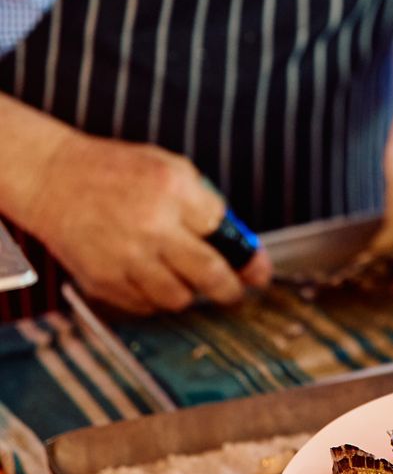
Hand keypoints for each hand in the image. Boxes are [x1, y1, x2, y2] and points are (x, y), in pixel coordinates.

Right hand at [25, 134, 271, 314]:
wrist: (53, 179)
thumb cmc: (113, 171)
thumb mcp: (168, 168)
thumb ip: (203, 203)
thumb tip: (235, 242)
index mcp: (172, 189)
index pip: (224, 233)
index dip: (248, 257)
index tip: (258, 271)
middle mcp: (151, 225)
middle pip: (209, 274)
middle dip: (230, 289)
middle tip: (236, 292)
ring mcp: (125, 257)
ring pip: (178, 298)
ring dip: (189, 293)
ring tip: (185, 280)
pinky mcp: (103, 280)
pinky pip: (145, 306)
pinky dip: (155, 298)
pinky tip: (151, 279)